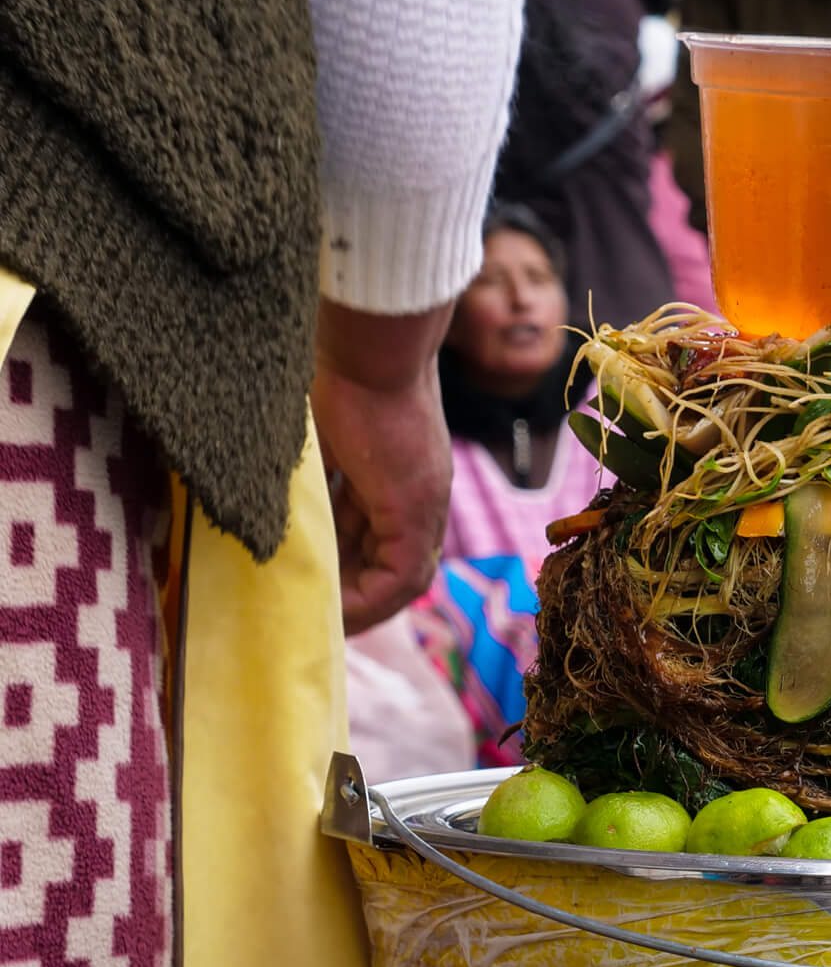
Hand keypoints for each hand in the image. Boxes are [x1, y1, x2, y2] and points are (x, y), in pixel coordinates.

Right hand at [309, 300, 453, 632]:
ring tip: (319, 622)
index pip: (383, 536)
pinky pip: (399, 578)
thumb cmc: (334, 370)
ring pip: (401, 576)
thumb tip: (270, 503)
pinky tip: (332, 612)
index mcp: (399, 472)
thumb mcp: (318, 435)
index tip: (314, 581)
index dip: (352, 565)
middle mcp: (420, 494)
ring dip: (360, 603)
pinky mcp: (414, 510)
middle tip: (313, 614)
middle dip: (354, 592)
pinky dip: (369, 600)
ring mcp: (423, 503)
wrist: (367, 344)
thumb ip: (310, 472)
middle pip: (394, 563)